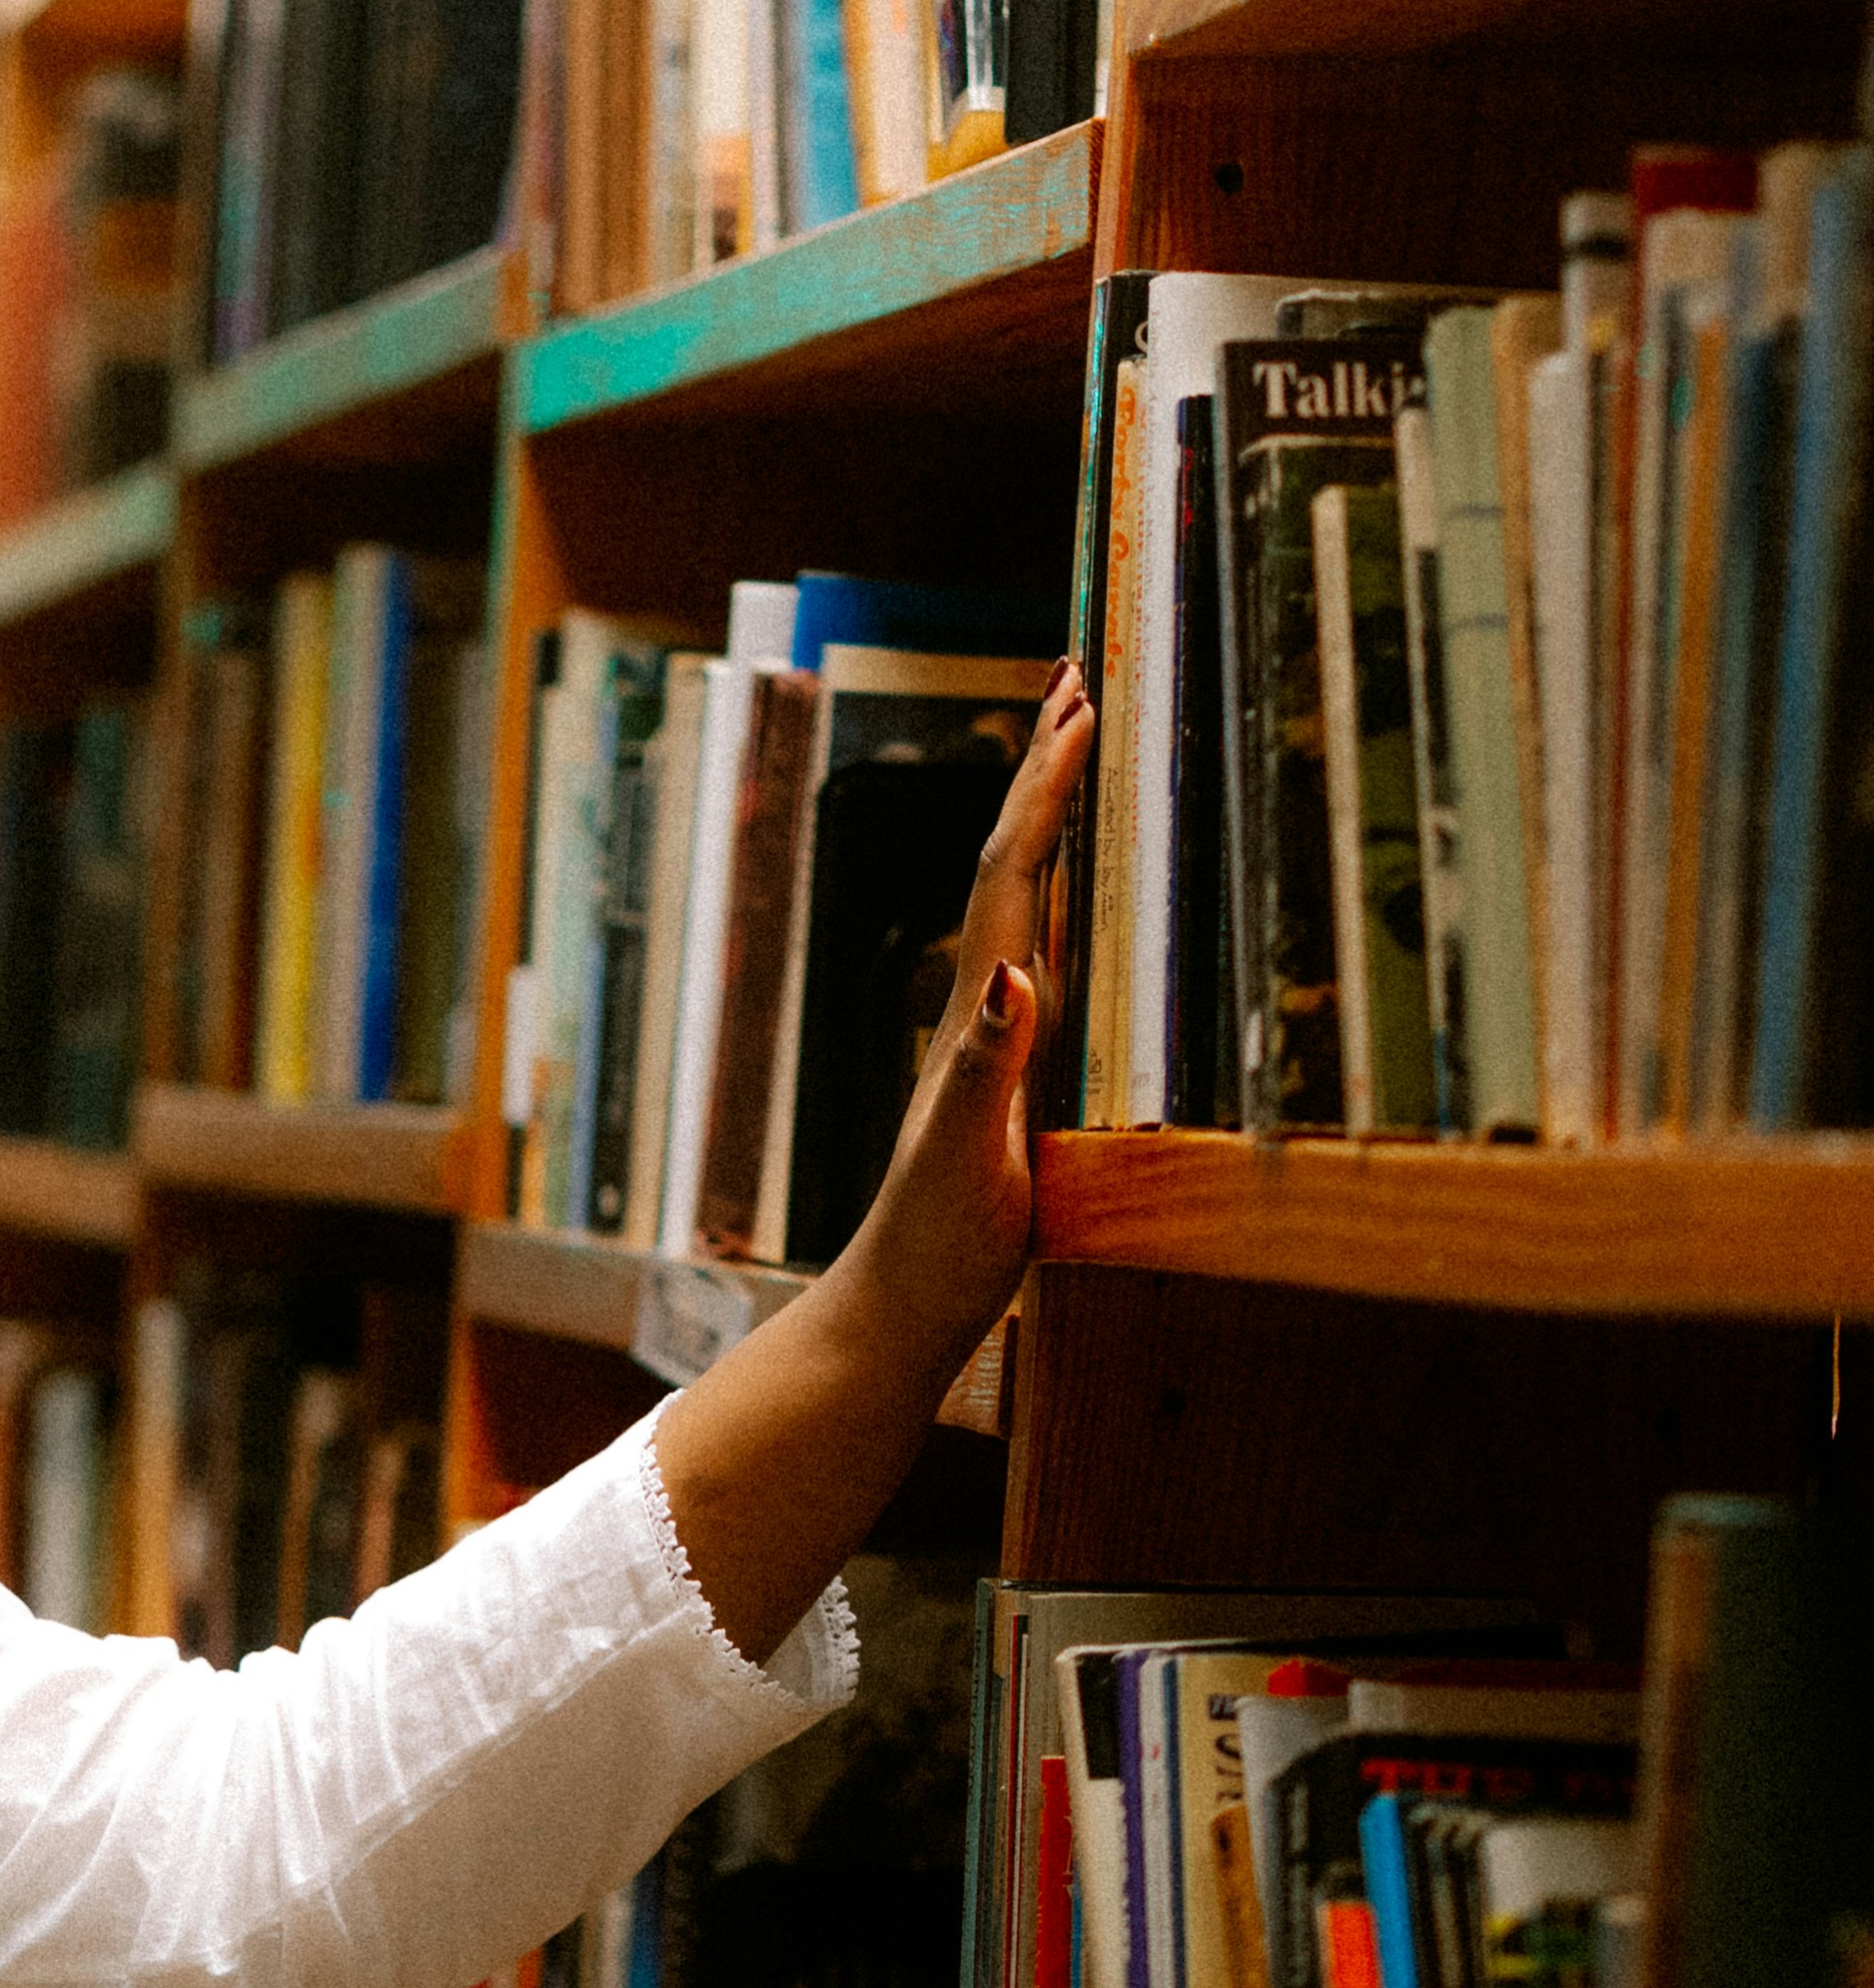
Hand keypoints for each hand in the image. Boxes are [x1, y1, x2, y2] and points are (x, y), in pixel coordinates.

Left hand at [828, 658, 1089, 1414]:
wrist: (896, 1314)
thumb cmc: (933, 1249)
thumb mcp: (964, 1162)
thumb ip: (985, 1072)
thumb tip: (1014, 978)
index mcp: (980, 1015)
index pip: (1015, 874)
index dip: (1049, 790)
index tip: (1084, 705)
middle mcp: (985, 1009)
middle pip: (1018, 861)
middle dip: (1050, 768)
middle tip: (1084, 674)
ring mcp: (997, 1037)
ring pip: (1036, 897)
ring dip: (1060, 817)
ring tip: (1089, 743)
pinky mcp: (1015, 1073)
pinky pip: (1053, 953)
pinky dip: (1074, 896)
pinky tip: (1091, 887)